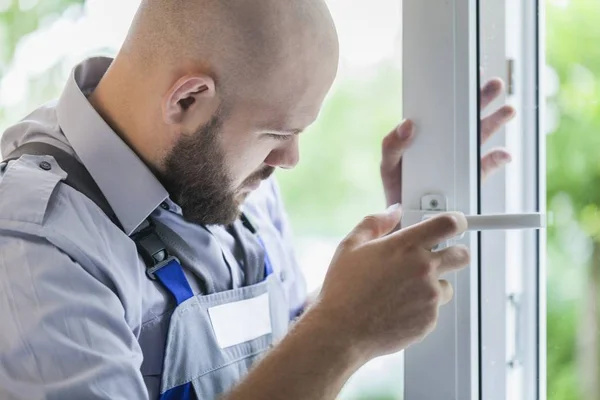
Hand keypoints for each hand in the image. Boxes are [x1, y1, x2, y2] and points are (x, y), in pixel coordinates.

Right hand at [315, 205, 469, 359]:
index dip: (457, 221)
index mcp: (405, 246)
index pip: (447, 224)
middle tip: (443, 257)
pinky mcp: (430, 319)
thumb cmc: (343, 289)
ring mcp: (429, 295)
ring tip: (403, 292)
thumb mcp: (350, 245)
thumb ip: (375, 222)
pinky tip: (398, 308)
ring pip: (447, 286)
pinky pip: (434, 309)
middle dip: (456, 253)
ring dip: (433, 286)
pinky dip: (422, 308)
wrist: (341, 330)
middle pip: (461, 255)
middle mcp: (422, 268)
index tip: (457, 223)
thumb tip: (393, 211)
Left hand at [380, 78, 516, 206]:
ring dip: (495, 122)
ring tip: (507, 110)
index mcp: (428, 136)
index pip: (444, 109)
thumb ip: (392, 146)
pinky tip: (502, 153)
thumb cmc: (397, 189)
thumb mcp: (389, 165)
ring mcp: (461, 161)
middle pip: (468, 118)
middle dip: (482, 100)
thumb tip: (406, 125)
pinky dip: (497, 158)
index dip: (458, 92)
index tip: (470, 75)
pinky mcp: (471, 179)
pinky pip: (487, 166)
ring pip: (482, 137)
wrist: (407, 219)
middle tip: (494, 85)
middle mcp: (447, 145)